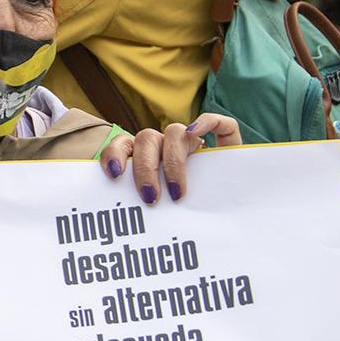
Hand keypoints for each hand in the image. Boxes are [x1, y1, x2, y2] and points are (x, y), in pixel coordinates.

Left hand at [101, 113, 240, 204]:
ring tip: (176, 194)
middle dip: (146, 169)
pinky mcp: (222, 142)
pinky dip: (208, 122)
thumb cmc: (180, 212)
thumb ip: (136, 203)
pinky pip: (217, 123)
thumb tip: (118, 218)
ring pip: (175, 131)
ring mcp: (192, 140)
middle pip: (147, 139)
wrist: (226, 210)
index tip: (113, 175)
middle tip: (150, 198)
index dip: (114, 154)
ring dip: (173, 161)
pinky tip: (198, 133)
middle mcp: (165, 144)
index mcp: (143, 155)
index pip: (122, 144)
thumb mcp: (156, 208)